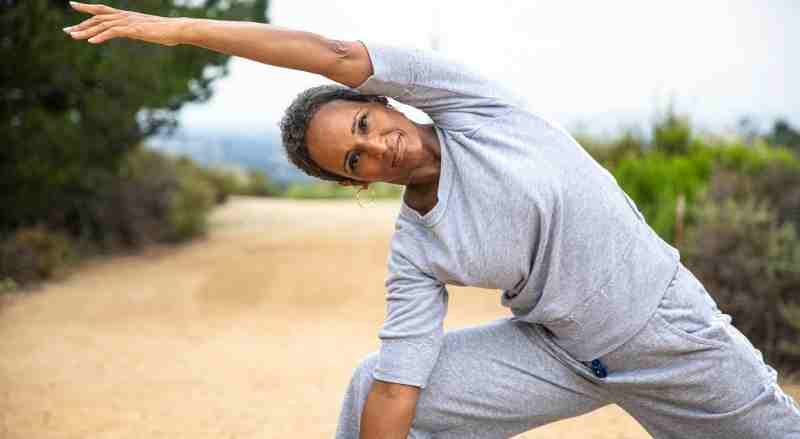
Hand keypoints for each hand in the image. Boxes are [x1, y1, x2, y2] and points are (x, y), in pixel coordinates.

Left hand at [63, 2, 182, 45]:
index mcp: (127, 15)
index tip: (73, 4)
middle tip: (66, 30)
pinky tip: (91, 42)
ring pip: (102, 25)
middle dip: (81, 24)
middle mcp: (124, 16)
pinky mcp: (133, 30)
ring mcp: (128, 22)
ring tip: (73, 36)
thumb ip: (138, 30)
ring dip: (86, 31)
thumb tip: (138, 33)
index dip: (87, 6)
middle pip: (97, 18)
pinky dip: (101, 36)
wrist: (177, 29)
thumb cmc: (166, 31)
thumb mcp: (148, 31)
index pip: (102, 9)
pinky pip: (112, 32)